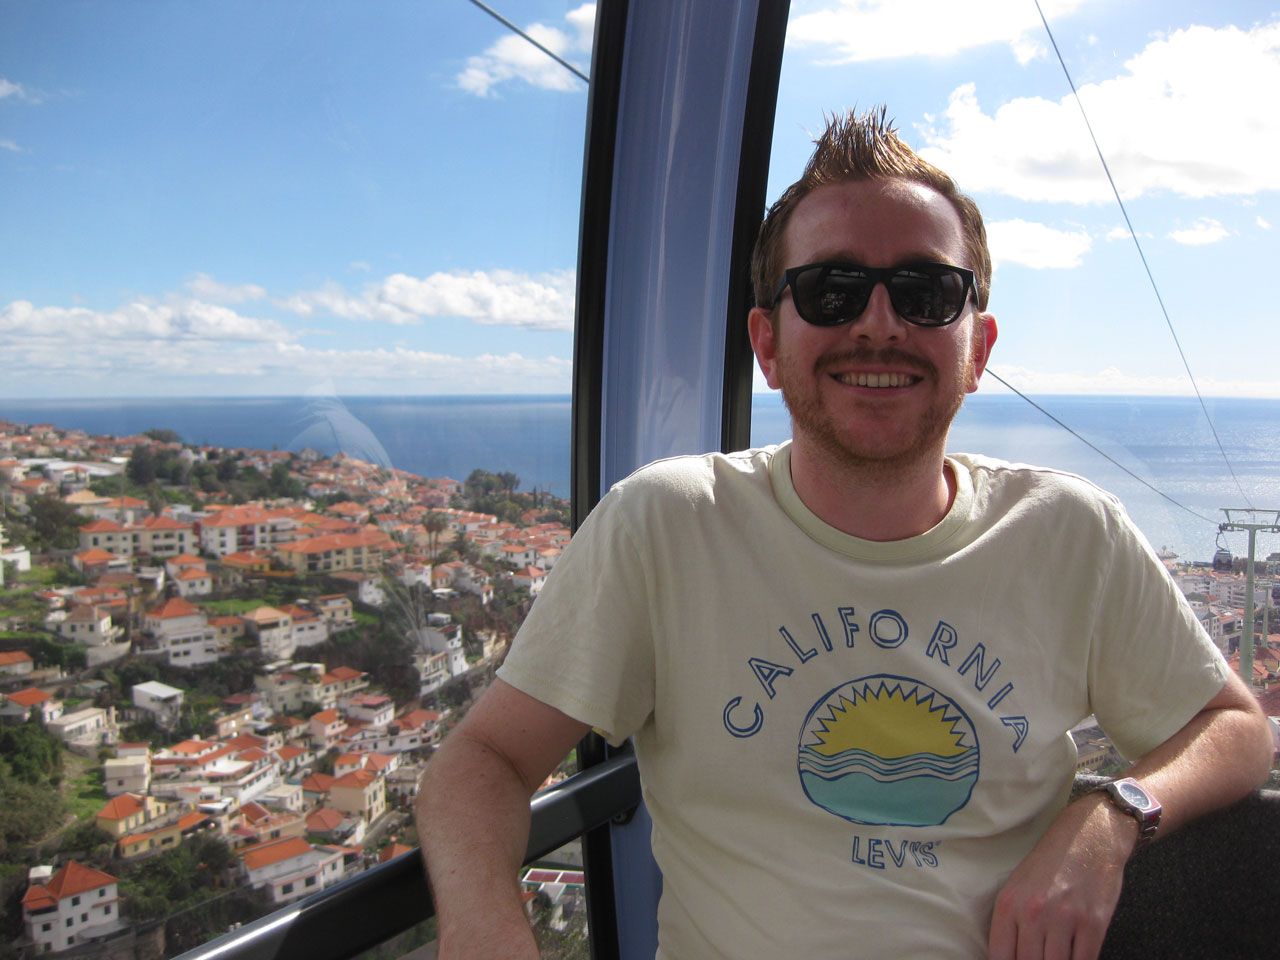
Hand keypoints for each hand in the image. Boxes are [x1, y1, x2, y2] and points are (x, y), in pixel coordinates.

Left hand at [988, 794, 1135, 959]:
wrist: (1090, 836)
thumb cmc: (1051, 864)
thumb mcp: (1018, 886)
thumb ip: (1010, 922)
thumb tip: (1007, 957)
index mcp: (1008, 903)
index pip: (1000, 956)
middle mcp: (1032, 912)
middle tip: (1041, 957)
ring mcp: (1064, 919)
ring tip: (1056, 955)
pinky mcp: (1093, 924)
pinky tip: (1075, 956)